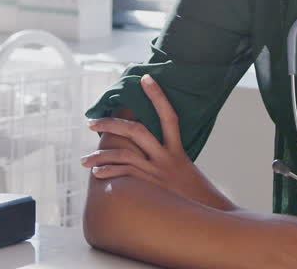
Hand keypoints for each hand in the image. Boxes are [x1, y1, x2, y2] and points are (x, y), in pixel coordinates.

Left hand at [83, 74, 237, 211]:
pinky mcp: (152, 190)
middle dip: (111, 124)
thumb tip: (146, 151)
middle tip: (91, 122)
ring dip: (101, 155)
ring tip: (83, 160)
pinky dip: (110, 173)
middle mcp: (167, 159)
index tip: (145, 79)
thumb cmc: (197, 196)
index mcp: (177, 151)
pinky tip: (97, 173)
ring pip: (125, 155)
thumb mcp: (185, 171)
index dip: (158, 95)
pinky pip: (126, 177)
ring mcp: (158, 174)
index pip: (169, 115)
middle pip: (136, 131)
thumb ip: (167, 158)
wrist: (213, 218)